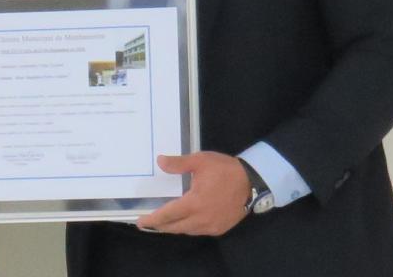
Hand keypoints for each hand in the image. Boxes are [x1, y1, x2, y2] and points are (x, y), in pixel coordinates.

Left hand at [136, 152, 250, 236]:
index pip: (168, 215)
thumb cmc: (224, 170)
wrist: (251, 181)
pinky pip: (199, 231)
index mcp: (195, 203)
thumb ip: (178, 163)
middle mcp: (202, 219)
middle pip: (176, 227)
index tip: (141, 222)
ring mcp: (212, 226)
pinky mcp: (220, 228)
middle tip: (149, 223)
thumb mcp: (200, 161)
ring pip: (187, 231)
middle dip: (161, 226)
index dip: (153, 220)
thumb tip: (160, 162)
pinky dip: (188, 228)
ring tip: (164, 222)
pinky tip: (185, 221)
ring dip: (175, 227)